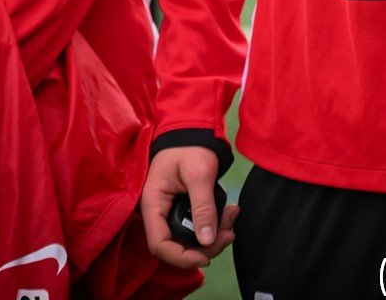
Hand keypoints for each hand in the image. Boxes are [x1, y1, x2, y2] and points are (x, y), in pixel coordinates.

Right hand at [141, 145, 237, 268]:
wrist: (194, 128)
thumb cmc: (190, 146)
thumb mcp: (199, 173)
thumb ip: (203, 206)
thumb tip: (207, 241)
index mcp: (153, 203)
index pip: (159, 244)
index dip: (182, 257)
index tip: (206, 257)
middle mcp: (158, 212)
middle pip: (177, 246)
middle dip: (206, 245)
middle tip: (230, 231)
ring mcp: (170, 212)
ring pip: (190, 238)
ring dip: (214, 234)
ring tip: (232, 215)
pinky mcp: (183, 210)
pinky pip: (197, 226)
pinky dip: (214, 224)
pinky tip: (229, 212)